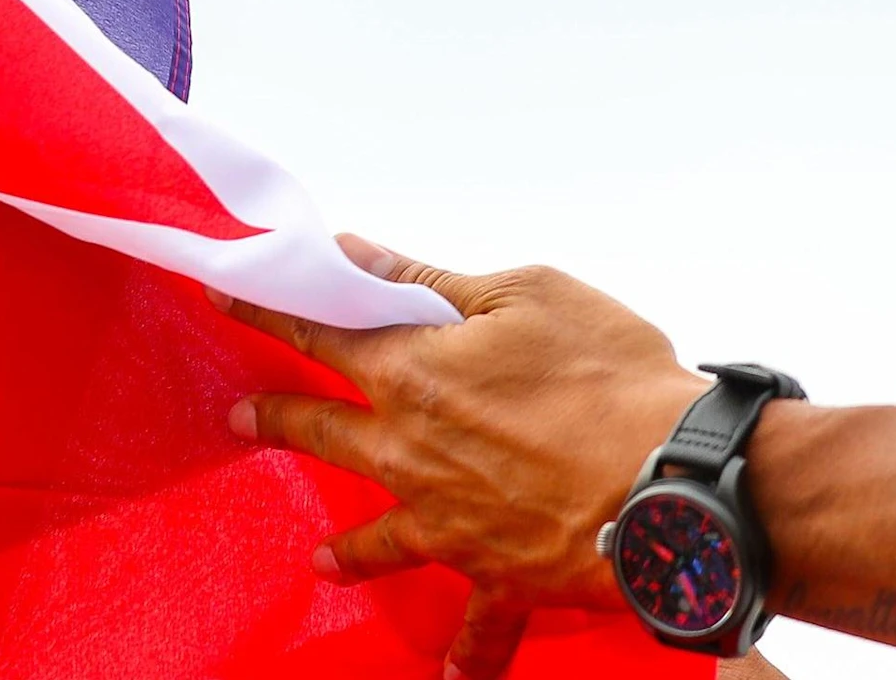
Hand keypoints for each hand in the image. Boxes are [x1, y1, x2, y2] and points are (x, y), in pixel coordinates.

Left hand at [217, 235, 708, 677]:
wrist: (667, 478)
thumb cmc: (609, 375)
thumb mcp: (527, 296)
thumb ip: (433, 284)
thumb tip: (358, 257)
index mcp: (414, 375)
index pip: (323, 334)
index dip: (272, 311)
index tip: (228, 296)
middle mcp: (412, 455)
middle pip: (326, 432)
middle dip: (278, 419)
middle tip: (241, 417)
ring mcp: (448, 522)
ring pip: (380, 537)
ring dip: (347, 549)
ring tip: (321, 561)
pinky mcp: (496, 572)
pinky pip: (479, 622)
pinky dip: (470, 651)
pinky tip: (456, 674)